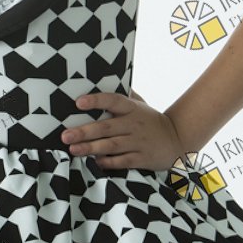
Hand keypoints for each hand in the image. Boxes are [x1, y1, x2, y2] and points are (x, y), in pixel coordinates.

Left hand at [60, 88, 185, 171]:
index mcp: (132, 108)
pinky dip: (108, 162)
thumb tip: (100, 80)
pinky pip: (123, 161)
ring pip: (112, 145)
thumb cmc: (150, 121)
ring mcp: (139, 142)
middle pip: (106, 127)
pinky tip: (95, 162)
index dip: (96, 100)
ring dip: (91, 148)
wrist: (177, 139)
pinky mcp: (142, 158)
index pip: (113, 101)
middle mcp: (134, 124)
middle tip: (65, 135)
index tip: (78, 102)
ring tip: (73, 149)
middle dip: (84, 131)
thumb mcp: (140, 105)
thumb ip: (123, 96)